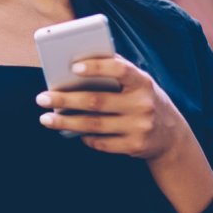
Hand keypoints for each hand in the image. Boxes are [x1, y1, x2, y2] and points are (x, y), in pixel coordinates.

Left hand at [35, 54, 191, 162]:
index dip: (97, 67)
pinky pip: (100, 143)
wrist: (171, 136)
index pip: (119, 69)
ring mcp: (139, 128)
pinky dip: (83, 137)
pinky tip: (71, 131)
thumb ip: (115, 72)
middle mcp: (143, 104)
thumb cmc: (144, 100)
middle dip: (65, 99)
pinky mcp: (134, 147)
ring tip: (46, 118)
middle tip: (41, 97)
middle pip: (96, 101)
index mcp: (143, 82)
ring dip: (65, 122)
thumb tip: (75, 66)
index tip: (72, 66)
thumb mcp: (139, 83)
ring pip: (93, 125)